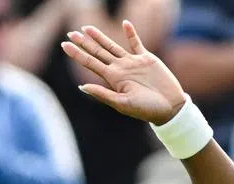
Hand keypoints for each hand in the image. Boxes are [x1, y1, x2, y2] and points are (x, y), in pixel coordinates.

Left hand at [61, 21, 185, 124]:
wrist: (170, 107)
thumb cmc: (147, 109)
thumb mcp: (123, 104)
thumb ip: (103, 94)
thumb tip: (82, 86)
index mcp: (113, 79)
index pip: (90, 63)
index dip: (77, 53)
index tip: (64, 44)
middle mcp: (120, 69)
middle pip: (98, 52)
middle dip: (84, 43)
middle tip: (70, 33)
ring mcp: (133, 63)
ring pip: (112, 46)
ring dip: (100, 37)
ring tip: (87, 28)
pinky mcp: (147, 59)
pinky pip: (136, 43)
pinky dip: (131, 33)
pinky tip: (124, 23)